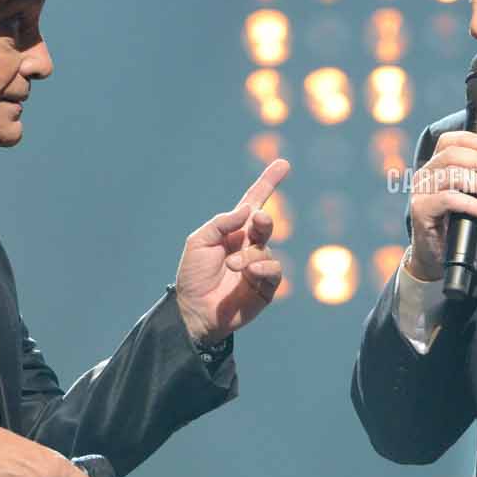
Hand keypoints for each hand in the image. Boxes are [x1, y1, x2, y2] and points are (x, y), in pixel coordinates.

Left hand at [174, 159, 289, 344]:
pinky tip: (248, 272)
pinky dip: (262, 267)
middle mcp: (249, 245)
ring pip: (266, 249)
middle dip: (263, 220)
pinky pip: (274, 269)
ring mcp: (258, 265)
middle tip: (256, 220)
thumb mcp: (198, 242)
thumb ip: (221, 223)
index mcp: (233, 231)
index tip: (283, 164)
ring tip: (232, 266)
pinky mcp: (266, 286)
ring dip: (250, 255)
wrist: (194, 312)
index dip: (268, 183)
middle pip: (265, 223)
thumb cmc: (193, 277)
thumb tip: (247, 210)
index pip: (253, 202)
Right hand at [404, 132, 476, 281]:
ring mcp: (421, 191)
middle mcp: (426, 175)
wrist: (437, 255)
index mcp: (436, 167)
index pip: (447, 141)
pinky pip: (448, 198)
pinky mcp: (421, 209)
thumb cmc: (455, 222)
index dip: (468, 139)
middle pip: (452, 154)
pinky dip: (470, 202)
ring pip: (452, 175)